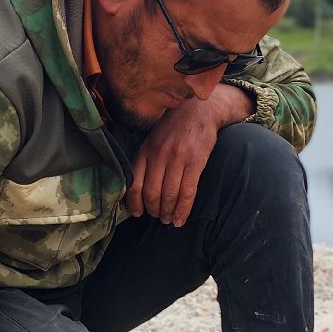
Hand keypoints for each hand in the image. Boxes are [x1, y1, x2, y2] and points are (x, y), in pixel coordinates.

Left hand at [128, 85, 252, 226]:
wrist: (199, 111)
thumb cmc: (174, 129)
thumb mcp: (153, 141)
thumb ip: (145, 161)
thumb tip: (136, 189)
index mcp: (145, 152)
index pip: (134, 184)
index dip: (134, 204)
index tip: (138, 214)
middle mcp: (159, 156)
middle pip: (151, 193)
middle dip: (154, 211)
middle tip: (158, 218)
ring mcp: (177, 159)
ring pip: (169, 195)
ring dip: (168, 213)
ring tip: (170, 220)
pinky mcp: (195, 162)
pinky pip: (187, 193)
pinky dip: (183, 210)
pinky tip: (181, 219)